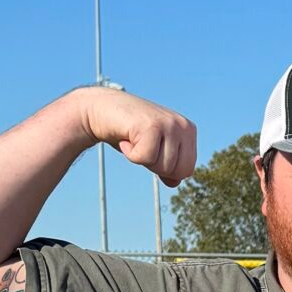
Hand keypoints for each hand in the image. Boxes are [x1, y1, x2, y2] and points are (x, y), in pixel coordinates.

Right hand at [75, 87, 197, 185]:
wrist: (102, 109)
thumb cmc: (130, 132)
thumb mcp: (155, 150)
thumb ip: (169, 166)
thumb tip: (175, 183)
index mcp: (189, 131)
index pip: (188, 170)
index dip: (167, 169)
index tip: (152, 150)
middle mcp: (183, 126)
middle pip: (179, 171)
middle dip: (157, 167)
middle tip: (142, 147)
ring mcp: (169, 124)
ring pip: (164, 167)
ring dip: (142, 160)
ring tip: (135, 141)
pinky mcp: (151, 125)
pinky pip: (145, 158)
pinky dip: (131, 154)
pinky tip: (126, 138)